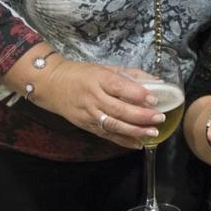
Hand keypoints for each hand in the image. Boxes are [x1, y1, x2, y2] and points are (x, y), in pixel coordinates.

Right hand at [37, 59, 164, 149]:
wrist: (51, 84)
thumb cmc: (82, 74)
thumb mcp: (105, 68)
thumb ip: (131, 75)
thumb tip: (157, 81)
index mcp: (99, 79)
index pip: (119, 87)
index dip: (137, 94)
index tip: (154, 98)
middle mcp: (94, 98)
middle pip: (119, 109)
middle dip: (141, 115)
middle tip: (159, 118)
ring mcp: (89, 114)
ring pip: (113, 125)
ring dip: (135, 130)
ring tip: (153, 132)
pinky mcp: (86, 125)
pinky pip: (106, 135)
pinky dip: (123, 140)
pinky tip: (138, 143)